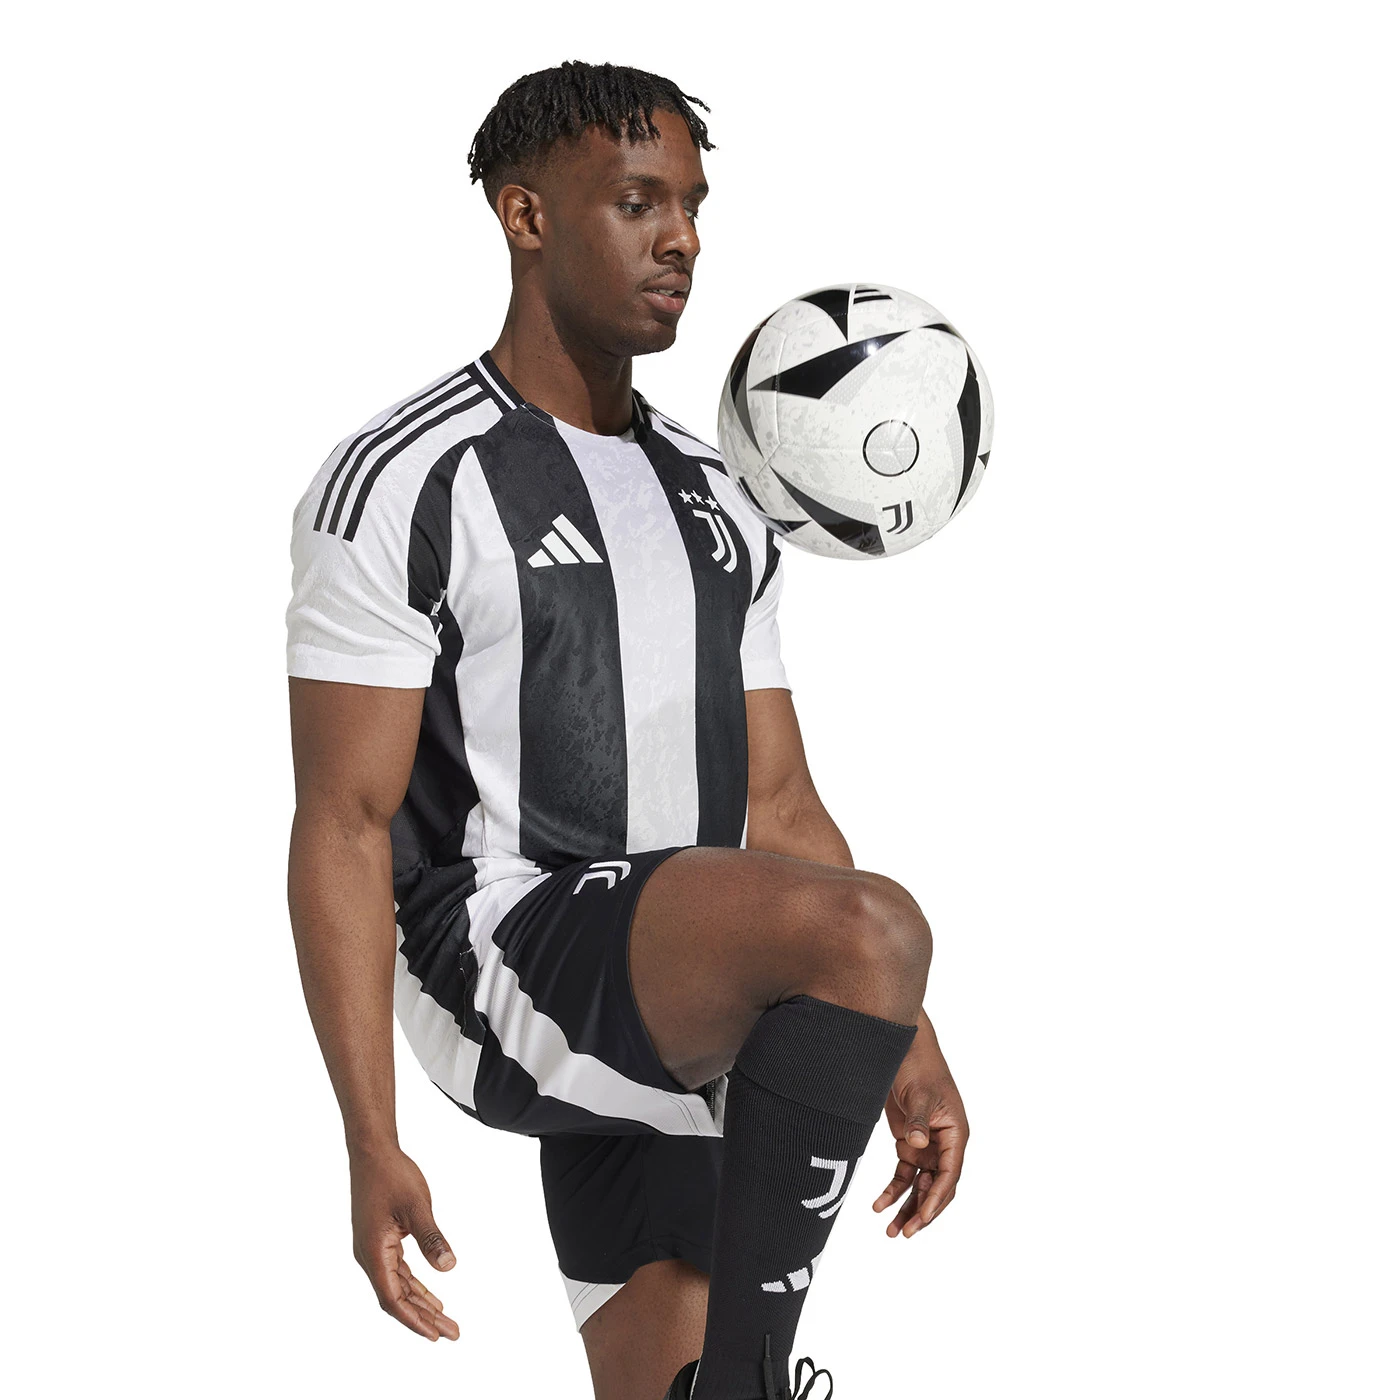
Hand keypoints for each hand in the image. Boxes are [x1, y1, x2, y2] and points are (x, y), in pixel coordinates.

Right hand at [350, 1144, 459, 1339]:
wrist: (372, 1151)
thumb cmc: (391, 1174)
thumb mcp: (417, 1206)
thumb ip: (432, 1238)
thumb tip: (448, 1267)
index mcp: (373, 1251)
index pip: (392, 1297)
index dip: (413, 1319)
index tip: (434, 1335)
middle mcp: (369, 1255)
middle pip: (396, 1298)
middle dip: (422, 1318)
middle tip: (451, 1333)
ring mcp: (373, 1249)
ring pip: (397, 1286)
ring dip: (420, 1303)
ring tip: (445, 1320)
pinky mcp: (380, 1240)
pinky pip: (397, 1271)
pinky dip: (414, 1285)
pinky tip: (431, 1296)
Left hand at [871, 1009, 968, 1238]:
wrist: (901, 1047)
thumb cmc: (919, 1066)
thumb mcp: (921, 1094)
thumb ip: (920, 1121)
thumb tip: (917, 1145)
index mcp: (956, 1134)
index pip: (950, 1175)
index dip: (937, 1199)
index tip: (921, 1217)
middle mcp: (945, 1144)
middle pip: (937, 1187)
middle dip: (922, 1211)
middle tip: (904, 1233)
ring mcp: (927, 1145)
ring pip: (920, 1186)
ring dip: (908, 1207)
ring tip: (891, 1232)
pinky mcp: (910, 1142)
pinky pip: (904, 1174)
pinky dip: (894, 1190)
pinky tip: (879, 1205)